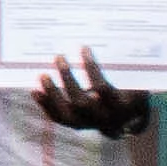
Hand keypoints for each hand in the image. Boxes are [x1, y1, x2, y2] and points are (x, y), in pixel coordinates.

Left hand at [32, 50, 148, 134]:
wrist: (128, 114)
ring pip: (68, 114)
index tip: (84, 48)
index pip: (103, 88)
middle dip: (67, 78)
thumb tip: (95, 39)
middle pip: (82, 102)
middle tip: (58, 56)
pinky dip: (46, 105)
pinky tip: (35, 92)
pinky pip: (60, 118)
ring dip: (53, 93)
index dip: (91, 69)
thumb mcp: (131, 77)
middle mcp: (105, 118)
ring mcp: (90, 124)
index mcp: (121, 104)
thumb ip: (118, 64)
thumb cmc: (129, 88)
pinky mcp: (78, 125)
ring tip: (43, 75)